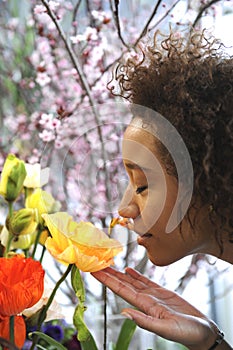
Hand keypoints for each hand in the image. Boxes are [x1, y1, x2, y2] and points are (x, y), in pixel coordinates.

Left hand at [92, 267, 222, 349]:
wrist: (202, 332)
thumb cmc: (186, 333)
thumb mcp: (165, 328)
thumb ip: (145, 321)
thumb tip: (124, 313)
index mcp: (144, 307)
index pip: (120, 290)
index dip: (107, 280)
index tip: (94, 270)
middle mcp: (145, 300)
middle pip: (122, 283)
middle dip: (109, 273)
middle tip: (95, 262)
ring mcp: (153, 296)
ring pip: (132, 281)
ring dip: (119, 272)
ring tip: (108, 263)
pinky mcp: (162, 293)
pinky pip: (145, 281)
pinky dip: (135, 275)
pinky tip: (128, 269)